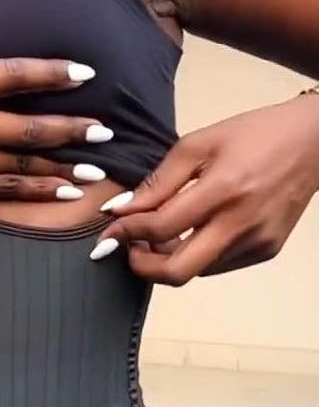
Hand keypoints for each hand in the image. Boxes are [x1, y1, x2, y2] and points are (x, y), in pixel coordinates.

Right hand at [0, 0, 110, 212]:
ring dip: (62, 165)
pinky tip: (62, 193)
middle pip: (26, 128)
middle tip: (106, 130)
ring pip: (20, 165)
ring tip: (97, 167)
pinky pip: (2, 192)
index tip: (85, 72)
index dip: (50, 72)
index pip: (8, 75)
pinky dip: (34, 192)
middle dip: (71, 128)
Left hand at [89, 97, 318, 284]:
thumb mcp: (200, 142)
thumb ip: (158, 181)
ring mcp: (257, 242)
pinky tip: (192, 232)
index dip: (127, 233)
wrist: (315, 140)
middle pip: (177, 272)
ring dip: (168, 260)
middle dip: (142, 266)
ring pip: (196, 272)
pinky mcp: (266, 251)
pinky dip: (195, 255)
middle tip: (129, 248)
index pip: (161, 228)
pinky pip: (217, 265)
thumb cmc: (255, 134)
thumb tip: (121, 210)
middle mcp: (242, 223)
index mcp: (224, 189)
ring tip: (160, 234)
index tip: (109, 231)